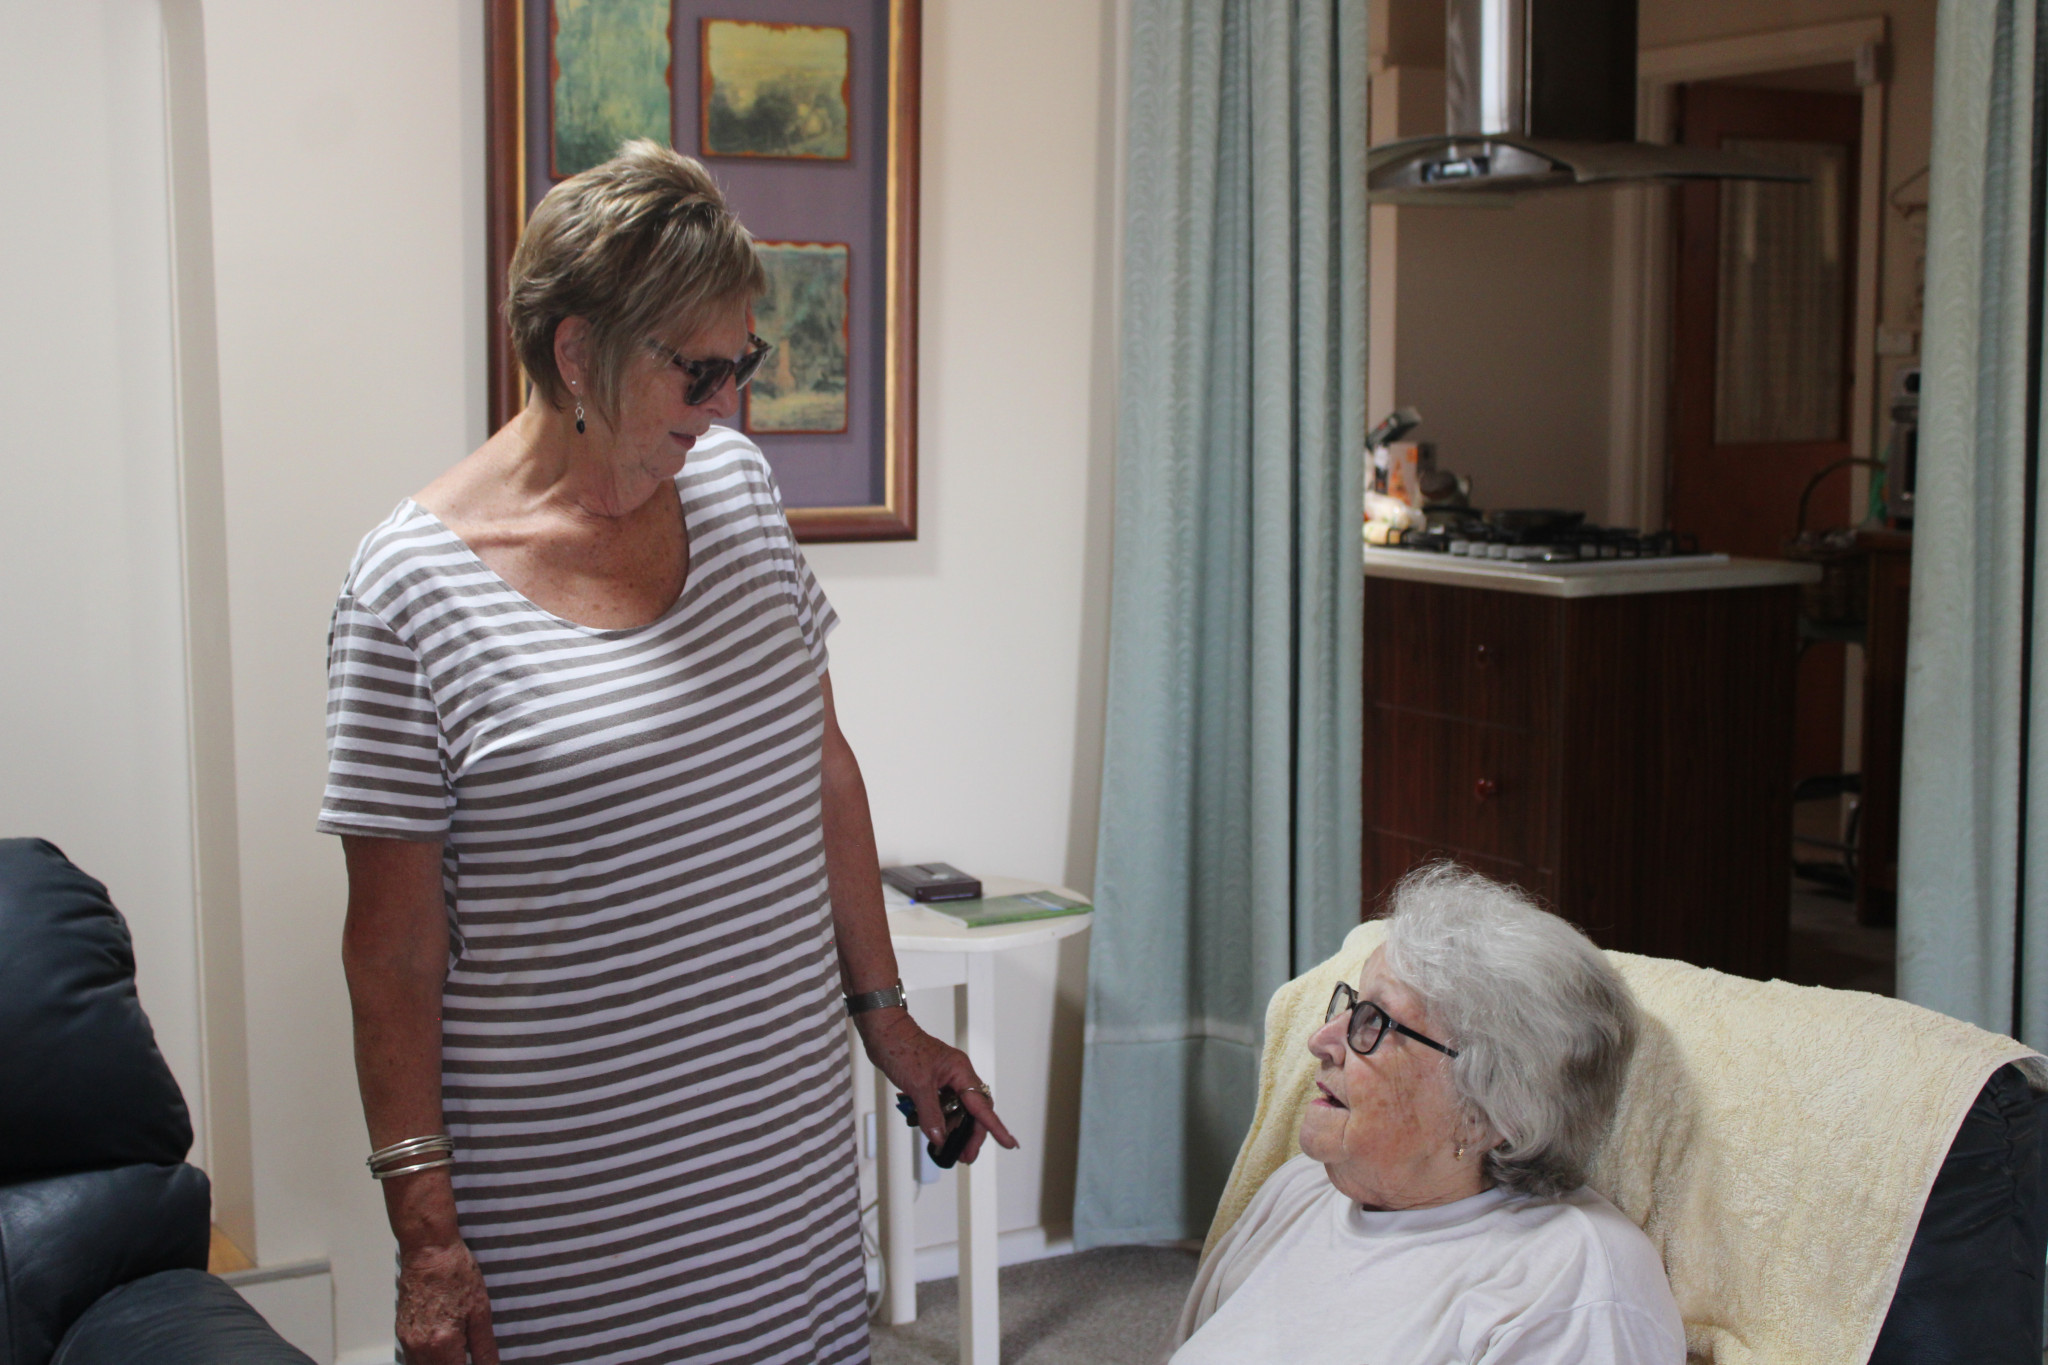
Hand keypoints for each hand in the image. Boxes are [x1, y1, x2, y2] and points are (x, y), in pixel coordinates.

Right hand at [396, 1238, 497, 1364]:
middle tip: (469, 1357)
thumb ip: (484, 1348)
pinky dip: (428, 1360)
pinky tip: (444, 1349)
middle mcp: (419, 1348)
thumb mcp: (480, 1311)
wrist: (428, 1250)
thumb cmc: (457, 1274)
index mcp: (441, 1344)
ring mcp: (406, 1341)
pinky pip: (412, 1358)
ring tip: (458, 1354)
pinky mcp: (401, 1332)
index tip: (479, 1364)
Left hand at [856, 1008, 1019, 1163]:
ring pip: (957, 1110)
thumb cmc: (901, 1048)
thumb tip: (940, 1138)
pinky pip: (942, 1106)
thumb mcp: (917, 1086)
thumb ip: (931, 1114)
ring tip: (948, 1150)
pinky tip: (933, 1132)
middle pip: (973, 1111)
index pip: (982, 1106)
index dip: (996, 1127)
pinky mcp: (932, 1083)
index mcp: (960, 1071)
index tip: (1009, 1143)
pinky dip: (939, 1120)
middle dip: (971, 1135)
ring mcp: (945, 1079)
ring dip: (953, 1130)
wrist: (883, 1032)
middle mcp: (957, 1076)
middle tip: (965, 1157)